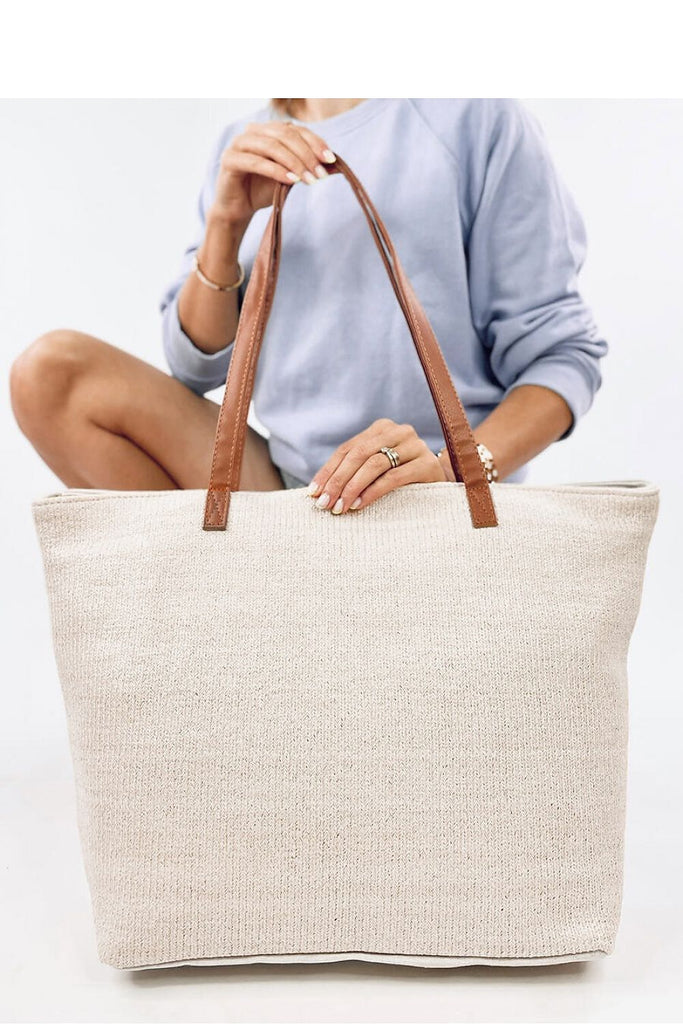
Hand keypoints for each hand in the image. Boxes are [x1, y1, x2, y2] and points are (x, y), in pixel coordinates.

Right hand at [209, 120, 336, 226]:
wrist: (238, 208)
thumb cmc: (263, 189)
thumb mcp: (289, 175)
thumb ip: (304, 166)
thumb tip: (332, 163)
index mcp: (268, 130)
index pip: (295, 129)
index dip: (315, 142)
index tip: (330, 160)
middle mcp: (253, 131)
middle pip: (285, 135)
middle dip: (306, 154)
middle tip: (320, 174)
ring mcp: (239, 143)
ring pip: (272, 146)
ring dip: (294, 162)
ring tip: (309, 180)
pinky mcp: (229, 159)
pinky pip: (256, 161)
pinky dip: (276, 170)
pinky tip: (291, 181)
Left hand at [307, 418, 447, 514]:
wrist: (441, 486)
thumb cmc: (402, 481)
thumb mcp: (376, 471)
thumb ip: (353, 471)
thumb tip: (318, 490)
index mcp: (381, 428)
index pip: (347, 449)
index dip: (328, 471)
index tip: (313, 493)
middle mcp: (398, 431)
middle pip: (358, 454)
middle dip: (337, 481)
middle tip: (324, 504)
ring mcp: (415, 445)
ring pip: (374, 464)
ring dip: (353, 487)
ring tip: (341, 507)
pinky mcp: (427, 464)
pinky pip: (394, 477)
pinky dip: (373, 491)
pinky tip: (360, 504)